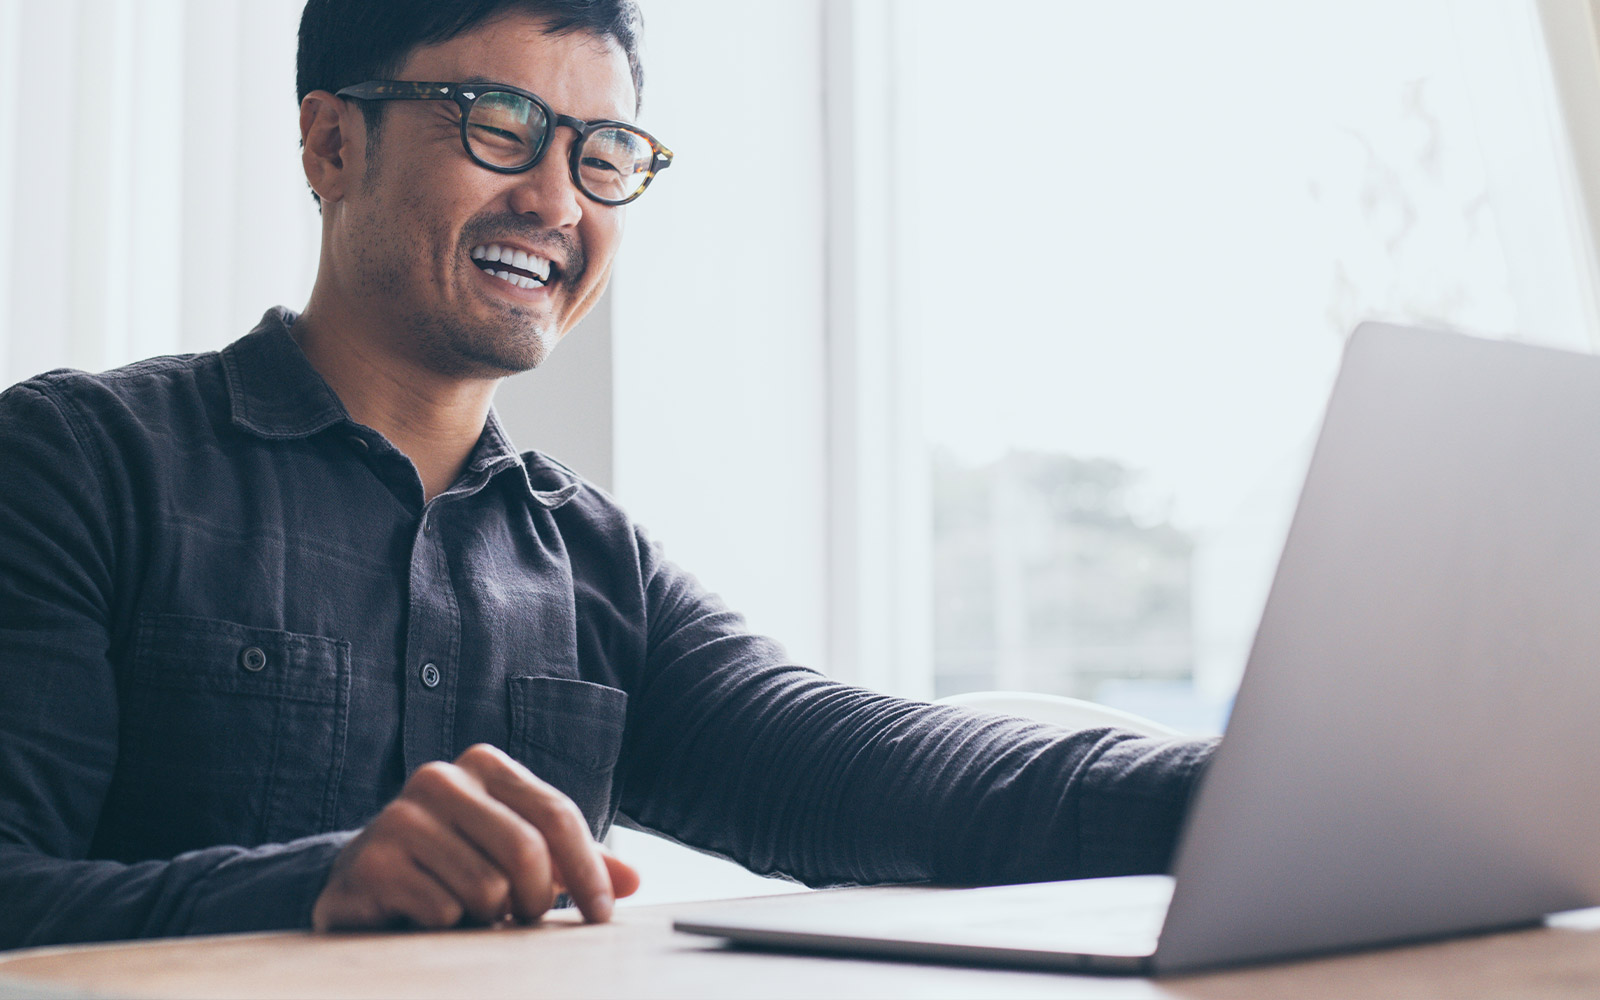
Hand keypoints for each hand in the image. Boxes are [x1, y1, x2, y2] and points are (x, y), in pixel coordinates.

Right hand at [312, 743, 640, 930]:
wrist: (366, 881)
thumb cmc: (455, 863)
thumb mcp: (517, 853)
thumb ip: (573, 862)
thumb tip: (633, 880)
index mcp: (484, 764)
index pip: (557, 815)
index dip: (589, 871)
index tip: (603, 914)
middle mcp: (440, 778)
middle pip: (527, 851)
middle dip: (537, 899)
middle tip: (525, 916)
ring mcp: (401, 816)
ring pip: (488, 888)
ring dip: (488, 915)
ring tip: (468, 908)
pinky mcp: (373, 861)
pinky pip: (443, 910)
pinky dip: (448, 925)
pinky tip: (429, 914)